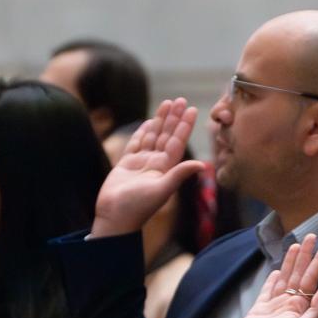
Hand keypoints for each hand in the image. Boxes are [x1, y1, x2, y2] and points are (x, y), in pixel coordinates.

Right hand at [91, 98, 205, 237]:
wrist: (115, 218)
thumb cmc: (137, 207)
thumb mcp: (161, 190)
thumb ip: (179, 175)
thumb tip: (202, 165)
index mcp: (166, 168)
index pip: (177, 142)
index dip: (184, 126)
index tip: (191, 110)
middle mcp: (156, 164)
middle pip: (166, 135)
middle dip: (173, 117)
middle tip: (180, 99)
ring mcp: (141, 163)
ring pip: (152, 136)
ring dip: (159, 120)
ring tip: (166, 103)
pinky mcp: (126, 165)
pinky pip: (136, 144)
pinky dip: (142, 133)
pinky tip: (148, 122)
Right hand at [227, 235, 317, 317]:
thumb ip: (316, 309)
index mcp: (302, 307)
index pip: (312, 278)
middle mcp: (291, 302)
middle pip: (299, 273)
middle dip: (305, 254)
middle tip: (311, 236)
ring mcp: (275, 303)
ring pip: (285, 276)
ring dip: (290, 261)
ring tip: (295, 244)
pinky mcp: (261, 306)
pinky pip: (269, 288)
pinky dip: (273, 278)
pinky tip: (277, 269)